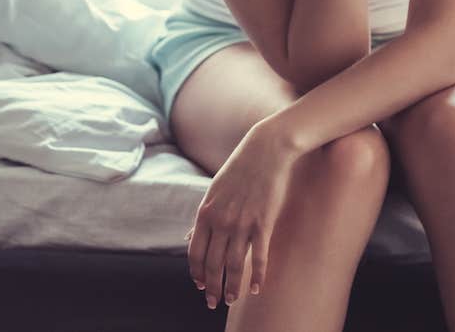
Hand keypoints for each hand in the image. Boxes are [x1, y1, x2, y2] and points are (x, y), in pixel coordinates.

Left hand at [187, 120, 299, 309]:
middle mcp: (221, 220)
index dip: (196, 273)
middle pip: (212, 264)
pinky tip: (255, 288)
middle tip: (213, 303)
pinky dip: (256, 276)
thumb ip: (204, 217)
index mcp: (206, 211)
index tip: (199, 286)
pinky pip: (258, 257)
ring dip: (231, 287)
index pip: (195, 252)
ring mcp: (242, 222)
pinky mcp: (263, 222)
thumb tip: (189, 237)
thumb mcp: (214, 190)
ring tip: (231, 300)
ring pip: (233, 265)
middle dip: (212, 287)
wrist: (265, 150)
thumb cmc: (239, 169)